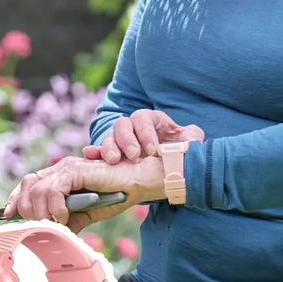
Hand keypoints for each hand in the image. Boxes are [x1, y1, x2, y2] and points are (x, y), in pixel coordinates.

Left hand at [1, 154, 166, 232]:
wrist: (137, 183)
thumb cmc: (116, 194)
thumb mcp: (86, 214)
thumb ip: (68, 221)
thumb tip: (53, 235)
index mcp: (61, 176)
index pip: (29, 184)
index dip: (16, 199)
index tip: (9, 215)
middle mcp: (61, 169)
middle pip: (27, 184)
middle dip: (27, 209)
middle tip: (39, 226)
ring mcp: (67, 168)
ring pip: (36, 189)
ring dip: (42, 212)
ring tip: (54, 224)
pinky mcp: (75, 171)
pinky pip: (53, 190)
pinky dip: (55, 207)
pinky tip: (65, 217)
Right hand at [83, 109, 204, 163]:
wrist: (168, 162)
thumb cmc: (176, 146)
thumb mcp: (187, 140)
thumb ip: (192, 136)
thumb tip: (192, 140)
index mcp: (150, 120)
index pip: (142, 118)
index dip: (146, 132)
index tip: (153, 150)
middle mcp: (132, 128)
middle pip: (122, 124)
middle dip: (126, 140)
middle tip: (133, 156)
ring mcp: (120, 141)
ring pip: (109, 137)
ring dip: (109, 147)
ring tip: (114, 161)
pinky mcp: (112, 153)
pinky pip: (99, 151)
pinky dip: (94, 153)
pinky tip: (90, 157)